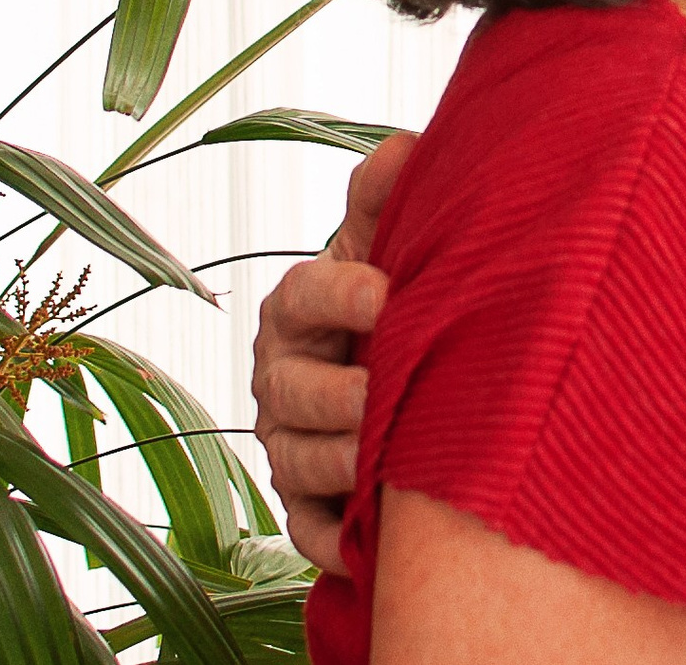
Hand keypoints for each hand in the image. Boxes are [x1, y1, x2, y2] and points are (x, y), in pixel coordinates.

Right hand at [253, 130, 415, 572]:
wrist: (404, 372)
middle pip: (290, 392)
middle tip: (391, 392)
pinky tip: (377, 537)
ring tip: (395, 456)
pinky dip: (338, 539)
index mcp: (296, 308)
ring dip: (345, 462)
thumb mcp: (390, 244)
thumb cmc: (397, 297)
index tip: (390, 294)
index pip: (302, 296)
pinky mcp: (306, 507)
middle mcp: (279, 379)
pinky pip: (309, 532)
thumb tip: (406, 146)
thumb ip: (389, 198)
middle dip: (342, 394)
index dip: (342, 295)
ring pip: (297, 462)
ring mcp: (287, 445)